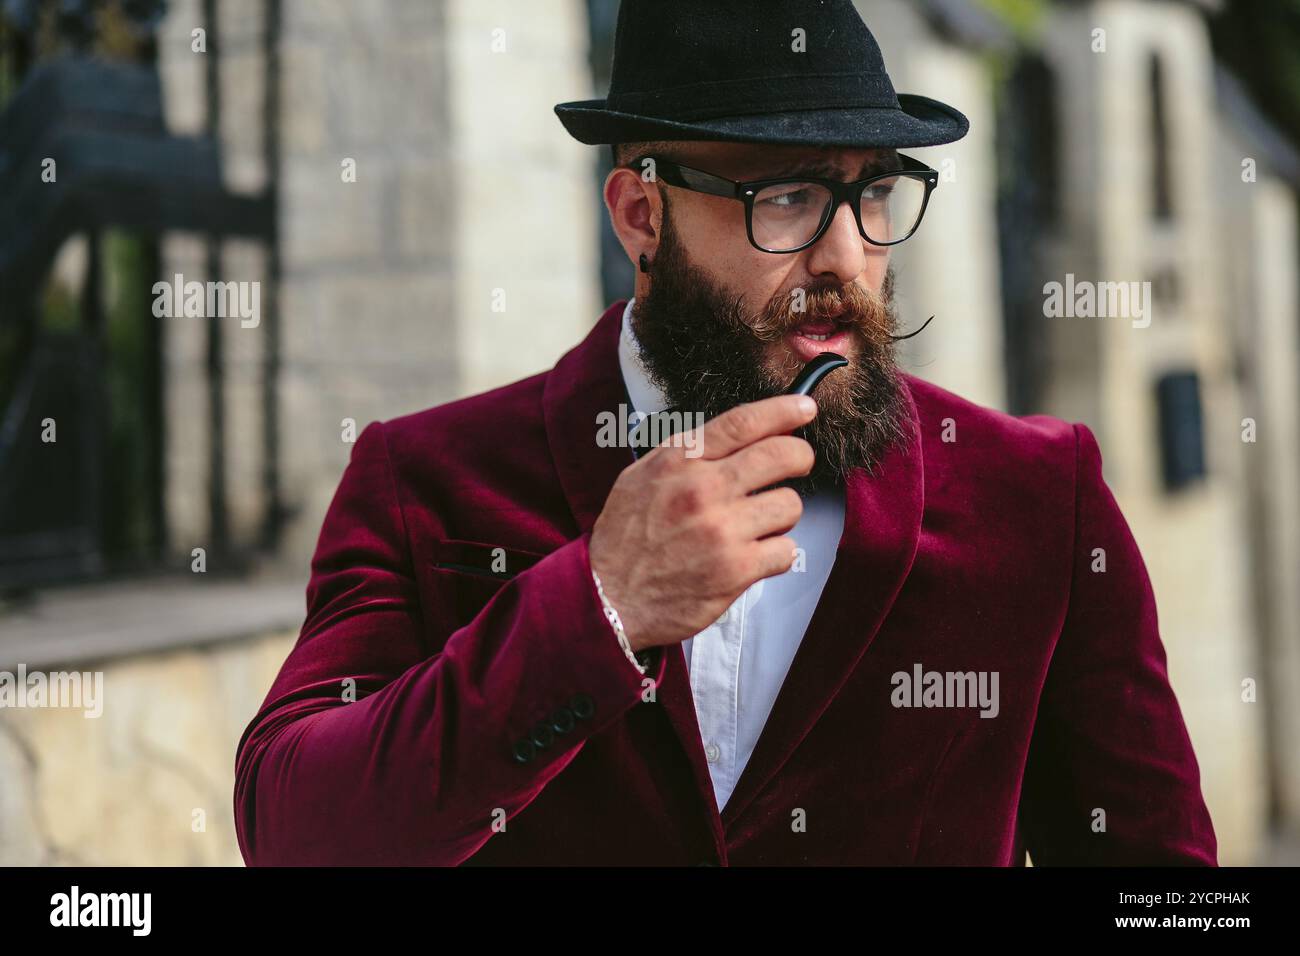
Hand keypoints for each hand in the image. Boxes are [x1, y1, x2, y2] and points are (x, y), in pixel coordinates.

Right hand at [589, 394, 816, 650]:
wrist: (610, 597)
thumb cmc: (627, 536)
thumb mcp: (642, 476)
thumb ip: (688, 453)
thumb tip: (740, 435)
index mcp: (679, 461)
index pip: (743, 422)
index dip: (783, 411)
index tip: (805, 408)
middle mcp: (703, 489)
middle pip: (782, 456)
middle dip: (800, 458)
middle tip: (797, 466)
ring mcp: (722, 530)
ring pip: (790, 505)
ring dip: (780, 515)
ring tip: (757, 525)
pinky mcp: (736, 570)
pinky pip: (787, 550)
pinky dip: (776, 555)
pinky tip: (753, 557)